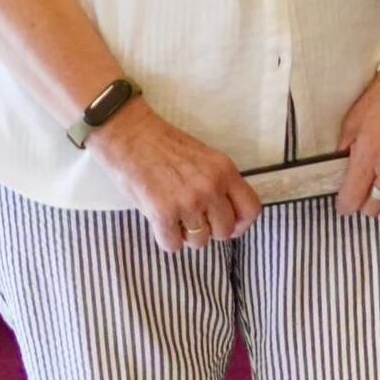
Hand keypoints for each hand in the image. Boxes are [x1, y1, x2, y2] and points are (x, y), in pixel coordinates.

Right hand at [90, 106, 257, 255]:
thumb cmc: (162, 144)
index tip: (230, 226)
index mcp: (224, 171)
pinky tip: (160, 224)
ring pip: (199, 241)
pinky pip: (173, 245)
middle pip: (224, 231)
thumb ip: (218, 183)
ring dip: (187, 236)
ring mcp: (188, 201)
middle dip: (210, 231)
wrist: (128, 133)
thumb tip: (225, 214)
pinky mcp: (162, 213)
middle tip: (194, 222)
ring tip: (175, 220)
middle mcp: (211, 187)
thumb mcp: (204, 158)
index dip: (241, 224)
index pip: (251, 209)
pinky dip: (166, 240)